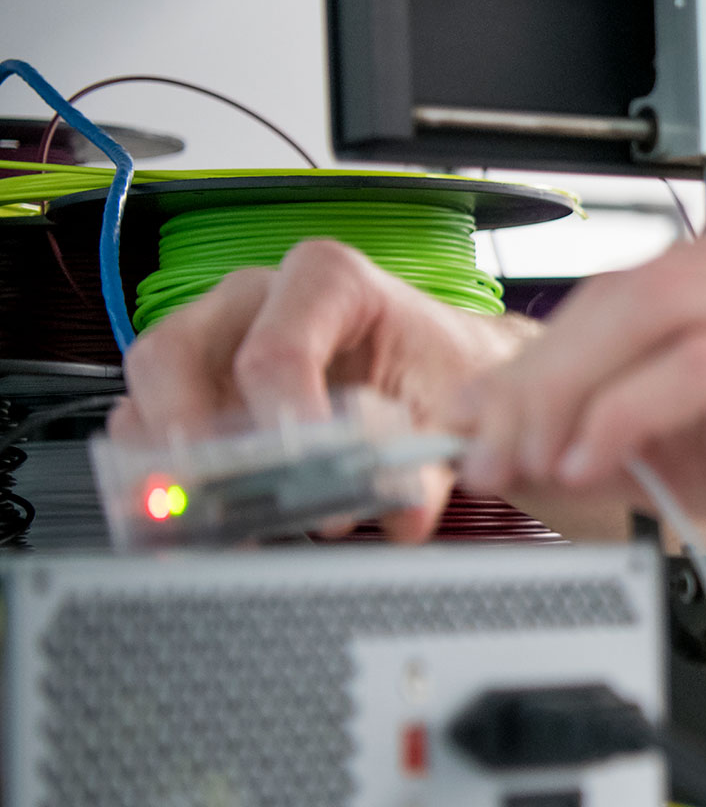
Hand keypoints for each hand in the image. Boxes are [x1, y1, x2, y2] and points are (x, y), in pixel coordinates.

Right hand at [113, 238, 533, 540]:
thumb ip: (438, 459)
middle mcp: (252, 301)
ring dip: (163, 466)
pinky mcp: (191, 389)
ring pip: (145, 396)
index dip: (281, 418)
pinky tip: (196, 526)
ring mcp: (210, 341)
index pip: (276, 350)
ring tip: (207, 524)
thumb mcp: (460, 405)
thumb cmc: (441, 371)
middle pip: (173, 356)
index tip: (305, 473)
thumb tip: (402, 516)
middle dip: (189, 438)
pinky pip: (144, 430)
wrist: (444, 368)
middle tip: (221, 500)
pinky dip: (160, 480)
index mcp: (327, 280)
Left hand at [456, 199, 705, 641]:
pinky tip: (598, 459)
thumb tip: (519, 432)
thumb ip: (638, 429)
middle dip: (539, 374)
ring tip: (536, 462)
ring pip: (658, 314)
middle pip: (635, 286)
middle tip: (486, 446)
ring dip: (570, 395)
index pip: (635, 278)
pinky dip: (630, 413)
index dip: (541, 347)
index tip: (482, 416)